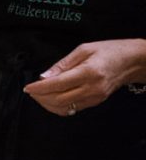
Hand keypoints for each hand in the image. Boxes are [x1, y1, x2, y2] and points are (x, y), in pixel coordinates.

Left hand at [23, 39, 145, 115]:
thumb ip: (62, 64)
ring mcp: (94, 98)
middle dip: (40, 97)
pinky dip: (57, 106)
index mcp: (88, 72)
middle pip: (58, 100)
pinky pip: (71, 109)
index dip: (39, 88)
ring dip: (46, 104)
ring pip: (63, 108)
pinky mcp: (94, 103)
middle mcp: (91, 88)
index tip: (28, 87)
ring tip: (39, 95)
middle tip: (31, 91)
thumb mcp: (84, 49)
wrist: (132, 61)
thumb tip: (44, 76)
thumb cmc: (109, 51)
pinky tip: (51, 99)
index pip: (57, 85)